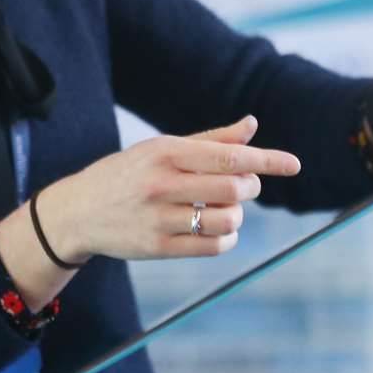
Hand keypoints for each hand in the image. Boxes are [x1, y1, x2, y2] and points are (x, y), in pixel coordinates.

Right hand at [36, 115, 300, 261]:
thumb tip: (252, 125)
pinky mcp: (158, 247)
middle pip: (234, 188)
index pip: (228, 156)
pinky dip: (226, 237)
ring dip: (237, 215)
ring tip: (224, 208)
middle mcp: (161, 183)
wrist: (77, 212)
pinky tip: (216, 228)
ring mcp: (159, 217)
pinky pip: (214, 246)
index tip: (294, 164)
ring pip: (228, 219)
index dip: (267, 160)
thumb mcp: (159, 149)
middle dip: (248, 186)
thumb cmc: (125, 174)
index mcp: (164, 151)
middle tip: (240, 185)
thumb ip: (209, 140)